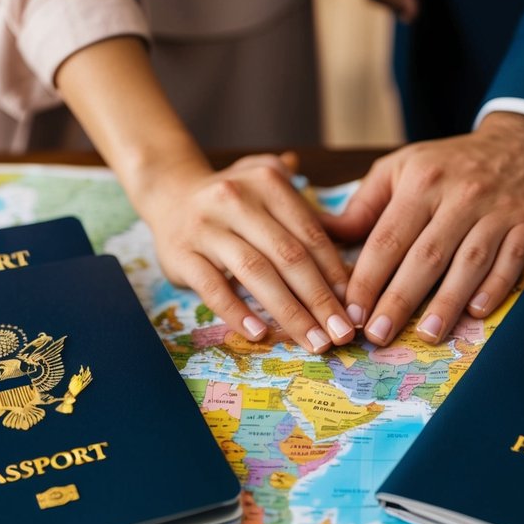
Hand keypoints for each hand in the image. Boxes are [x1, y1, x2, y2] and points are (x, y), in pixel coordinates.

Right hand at [140, 153, 354, 353]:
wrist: (170, 193)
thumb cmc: (236, 201)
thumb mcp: (270, 190)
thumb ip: (308, 217)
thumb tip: (353, 258)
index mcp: (268, 183)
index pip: (310, 234)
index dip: (335, 273)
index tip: (353, 306)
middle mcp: (237, 200)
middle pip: (288, 256)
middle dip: (320, 299)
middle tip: (341, 333)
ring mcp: (206, 228)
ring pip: (256, 273)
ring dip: (289, 312)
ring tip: (312, 340)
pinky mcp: (181, 255)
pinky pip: (214, 288)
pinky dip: (238, 312)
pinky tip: (261, 334)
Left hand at [323, 113, 523, 344]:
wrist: (519, 144)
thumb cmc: (448, 164)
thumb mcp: (401, 168)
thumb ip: (364, 205)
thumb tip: (324, 235)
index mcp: (421, 181)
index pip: (388, 238)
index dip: (368, 278)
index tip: (352, 313)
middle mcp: (459, 195)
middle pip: (426, 256)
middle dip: (399, 299)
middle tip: (378, 335)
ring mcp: (497, 211)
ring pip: (469, 262)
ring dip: (447, 302)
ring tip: (426, 335)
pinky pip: (511, 261)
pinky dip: (495, 287)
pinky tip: (476, 312)